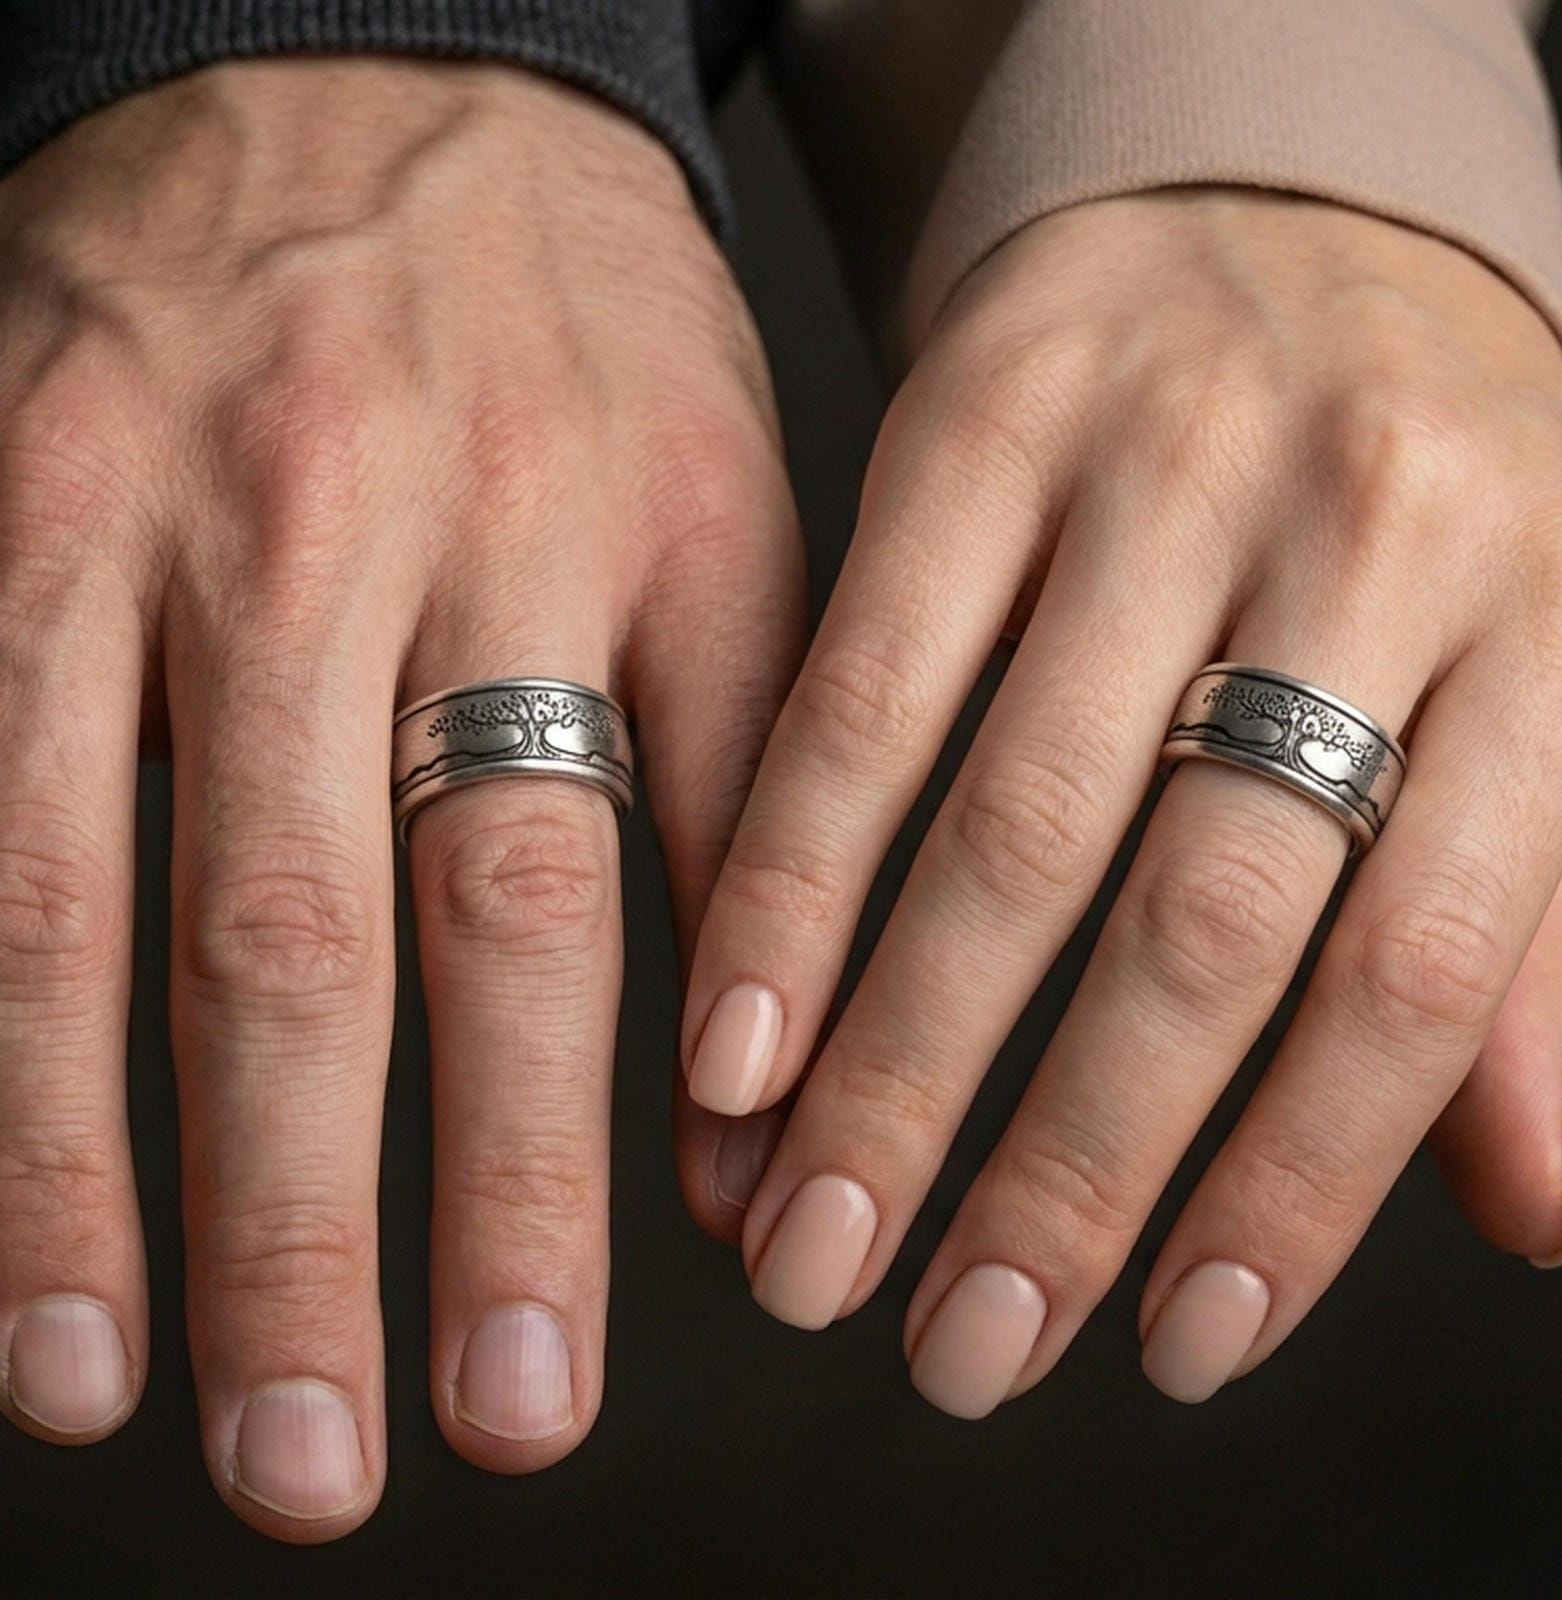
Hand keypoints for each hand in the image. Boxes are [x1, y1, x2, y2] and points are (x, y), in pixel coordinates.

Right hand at [0, 61, 800, 1537]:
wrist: (383, 68)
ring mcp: (158, 519)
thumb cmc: (580, 329)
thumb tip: (754, 1125)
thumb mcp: (735, 520)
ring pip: (114, 888)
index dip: (548, 1169)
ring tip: (125, 1393)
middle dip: (334, 1219)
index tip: (542, 1382)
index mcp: (594, 539)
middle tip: (336, 1463)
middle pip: (340, 928)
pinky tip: (2, 1187)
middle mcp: (371, 535)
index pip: (570, 900)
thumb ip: (750, 811)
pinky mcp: (4, 506)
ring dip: (109, 1170)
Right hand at [680, 189, 1561, 1415]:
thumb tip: (1528, 1205)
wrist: (1279, 202)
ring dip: (900, 1067)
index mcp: (1555, 610)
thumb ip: (1528, 938)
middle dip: (1064, 1165)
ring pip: (1013, 823)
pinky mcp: (975, 419)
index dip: (1297, 1182)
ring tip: (816, 1243)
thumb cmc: (1412, 491)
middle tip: (960, 1345)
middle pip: (1201, 915)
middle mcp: (1366, 530)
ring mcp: (1158, 462)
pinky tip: (740, 1039)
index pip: (1424, 964)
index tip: (1179, 1342)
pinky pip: (867, 684)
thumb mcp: (1536, 676)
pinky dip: (792, 881)